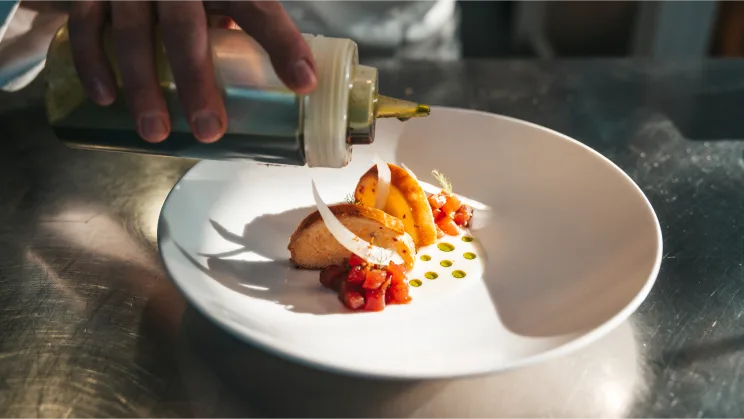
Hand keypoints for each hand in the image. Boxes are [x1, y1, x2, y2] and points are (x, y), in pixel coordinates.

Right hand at [66, 0, 317, 142]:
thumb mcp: (217, 0)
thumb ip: (236, 31)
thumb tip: (271, 89)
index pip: (257, 7)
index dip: (282, 43)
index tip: (304, 83)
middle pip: (186, 28)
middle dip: (197, 82)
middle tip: (209, 130)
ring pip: (133, 32)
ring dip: (143, 86)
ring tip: (156, 133)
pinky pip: (86, 27)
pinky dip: (94, 64)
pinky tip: (106, 99)